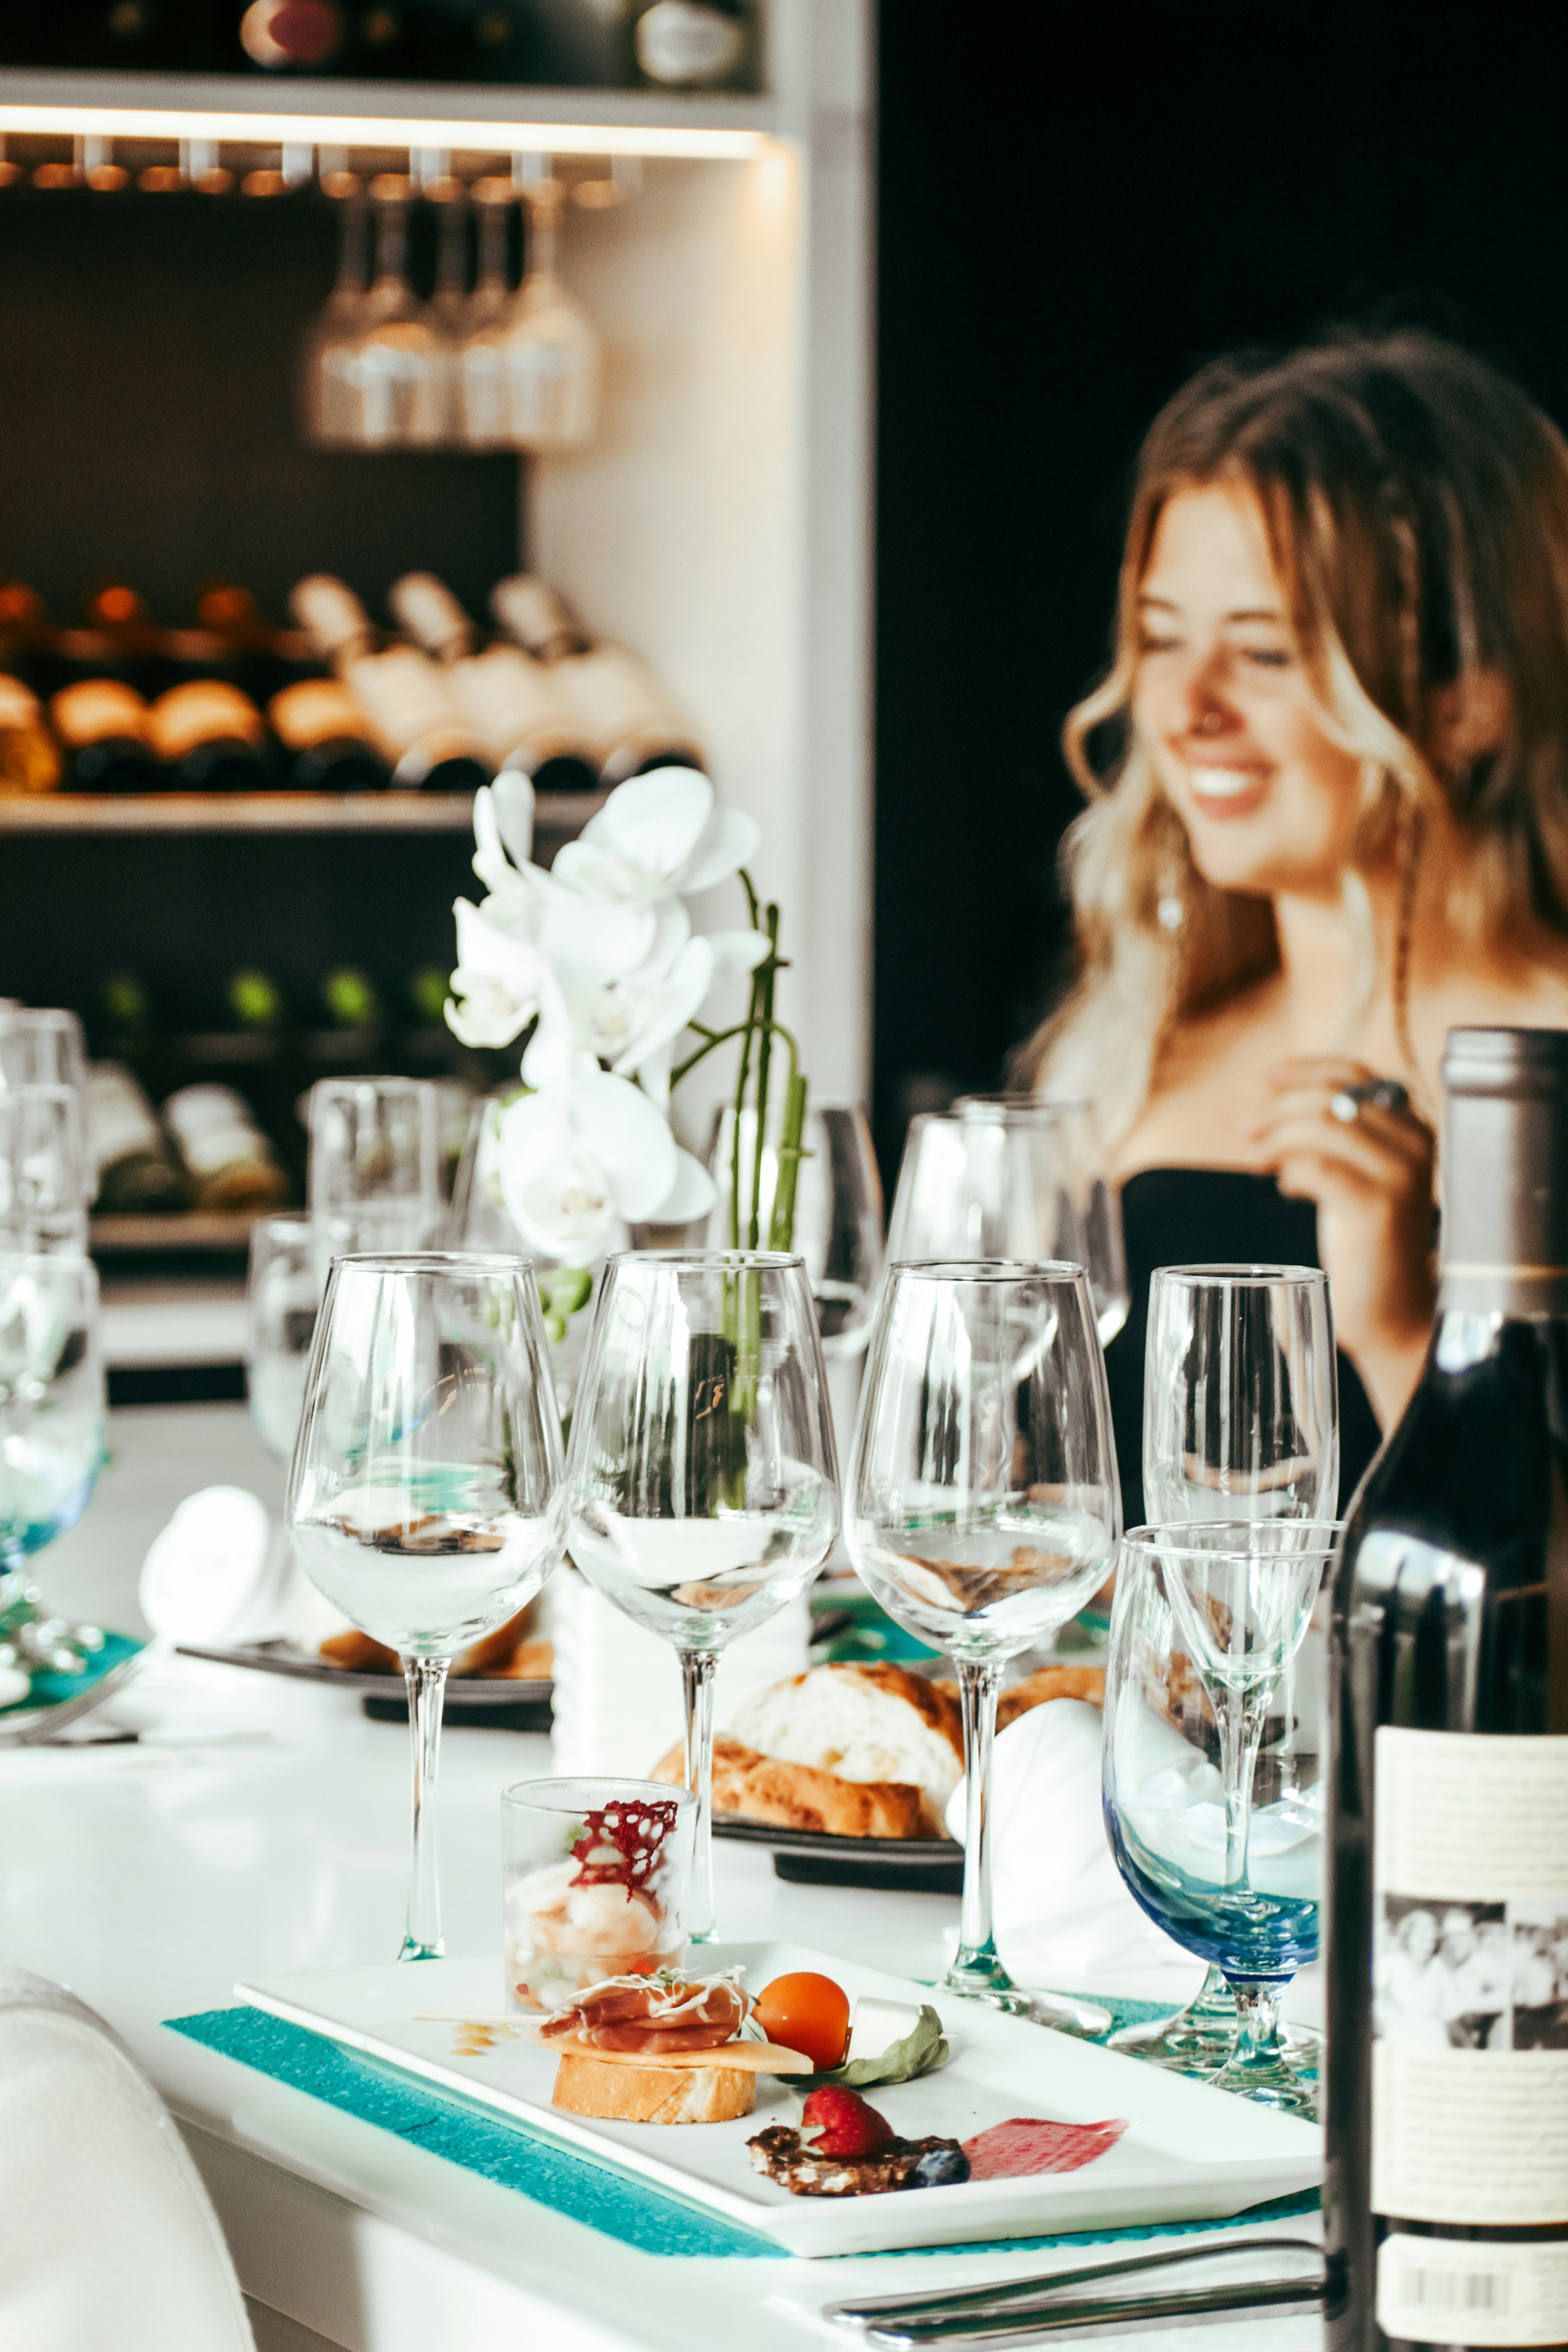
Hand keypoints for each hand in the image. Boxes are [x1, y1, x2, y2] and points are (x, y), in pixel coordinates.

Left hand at [1243, 1057, 1436, 1428]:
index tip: (1267, 1079)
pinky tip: (1285, 1189)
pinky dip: (1291, 1171)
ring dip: (1277, 1137)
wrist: (1393, 1313)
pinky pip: (1318, 1167)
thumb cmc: (1367, 1246)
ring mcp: (1400, 1175)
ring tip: (1257, 1159)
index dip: (1306, 1071)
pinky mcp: (1379, 1208)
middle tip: (1246, 1130)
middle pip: (1332, 1099)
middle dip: (1278, 1108)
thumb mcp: (1353, 1178)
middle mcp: (1415, 1144)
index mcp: (1413, 1129)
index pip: (1356, 1076)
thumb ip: (1334, 1140)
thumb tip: (1278, 1106)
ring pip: (1322, 1126)